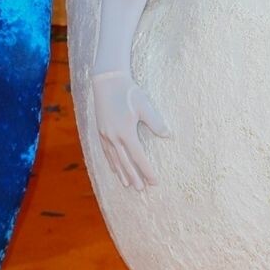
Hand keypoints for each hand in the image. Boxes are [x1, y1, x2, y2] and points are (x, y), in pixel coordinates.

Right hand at [92, 71, 170, 189]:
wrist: (107, 80)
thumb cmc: (129, 92)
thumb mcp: (145, 105)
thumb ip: (156, 122)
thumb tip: (168, 135)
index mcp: (125, 132)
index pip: (138, 157)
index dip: (147, 170)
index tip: (154, 181)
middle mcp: (113, 137)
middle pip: (125, 162)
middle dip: (134, 176)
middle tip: (141, 189)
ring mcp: (105, 135)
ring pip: (114, 159)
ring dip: (122, 173)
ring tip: (128, 184)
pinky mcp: (101, 131)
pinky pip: (106, 152)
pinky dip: (111, 162)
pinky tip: (114, 168)